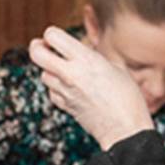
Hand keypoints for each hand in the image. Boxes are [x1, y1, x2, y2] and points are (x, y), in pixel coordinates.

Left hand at [27, 26, 154, 150]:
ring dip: (49, 69)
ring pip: (43, 74)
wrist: (125, 129)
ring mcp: (65, 91)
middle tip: (45, 47)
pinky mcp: (64, 106)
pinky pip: (51, 92)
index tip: (59, 39)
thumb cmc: (128, 99)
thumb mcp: (117, 68)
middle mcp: (70, 73)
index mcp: (86, 59)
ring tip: (64, 69)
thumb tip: (83, 52)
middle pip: (36, 53)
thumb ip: (95, 57)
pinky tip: (69, 87)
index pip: (53, 35)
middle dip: (38, 47)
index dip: (53, 35)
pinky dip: (56, 87)